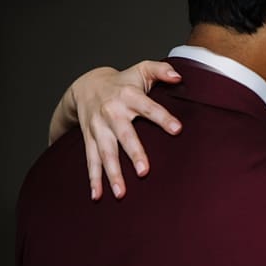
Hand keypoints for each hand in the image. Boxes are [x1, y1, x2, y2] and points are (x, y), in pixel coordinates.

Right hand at [51, 60, 182, 199]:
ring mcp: (98, 128)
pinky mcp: (89, 139)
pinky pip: (90, 161)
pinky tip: (97, 196)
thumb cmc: (123, 82)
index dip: (163, 117)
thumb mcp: (141, 69)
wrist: (85, 86)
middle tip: (145, 171)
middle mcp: (112, 112)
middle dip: (134, 153)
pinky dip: (93, 179)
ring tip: (121, 193)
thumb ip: (161, 70)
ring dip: (112, 173)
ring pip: (105, 152)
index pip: (149, 107)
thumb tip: (180, 77)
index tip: (177, 130)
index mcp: (128, 96)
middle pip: (124, 134)